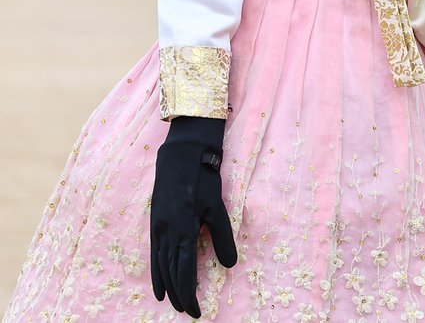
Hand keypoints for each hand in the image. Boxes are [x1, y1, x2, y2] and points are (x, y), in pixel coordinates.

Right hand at [151, 115, 236, 317]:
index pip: (185, 272)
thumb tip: (230, 266)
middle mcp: (166, 235)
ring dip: (169, 288)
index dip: (190, 293)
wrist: (180, 158)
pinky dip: (157, 274)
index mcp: (182, 231)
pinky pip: (154, 256)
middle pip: (171, 273)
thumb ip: (223, 238)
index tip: (197, 310)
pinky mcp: (156, 226)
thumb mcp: (217, 209)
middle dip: (181, 295)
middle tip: (191, 312)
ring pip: (161, 267)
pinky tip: (159, 287)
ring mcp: (158, 230)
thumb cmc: (202, 180)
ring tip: (176, 305)